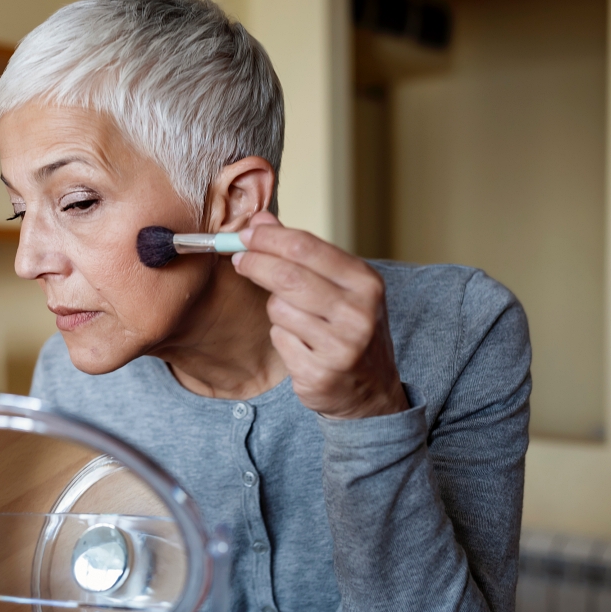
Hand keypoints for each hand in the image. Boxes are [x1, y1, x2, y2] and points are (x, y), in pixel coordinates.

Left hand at [232, 212, 408, 419]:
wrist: (372, 390)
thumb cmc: (351, 328)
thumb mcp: (341, 286)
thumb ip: (303, 252)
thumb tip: (261, 220)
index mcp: (365, 282)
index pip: (305, 247)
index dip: (269, 238)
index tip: (245, 234)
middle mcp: (358, 313)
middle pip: (287, 276)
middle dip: (256, 263)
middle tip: (239, 258)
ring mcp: (341, 346)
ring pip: (278, 309)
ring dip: (275, 308)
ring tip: (296, 317)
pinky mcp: (320, 373)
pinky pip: (279, 339)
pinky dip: (282, 337)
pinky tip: (301, 343)